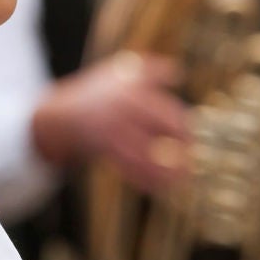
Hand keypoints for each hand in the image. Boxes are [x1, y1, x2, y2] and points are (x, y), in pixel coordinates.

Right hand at [31, 52, 189, 190]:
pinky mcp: (106, 153)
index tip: (197, 140)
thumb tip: (180, 71)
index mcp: (132, 94)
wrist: (61, 115)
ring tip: (183, 181)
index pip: (167, 113)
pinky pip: (128, 170)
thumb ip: (153, 70)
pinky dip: (145, 181)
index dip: (185, 130)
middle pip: (157, 138)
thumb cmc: (99, 90)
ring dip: (164, 173)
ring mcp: (112, 136)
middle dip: (178, 154)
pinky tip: (161, 189)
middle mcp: (123, 115)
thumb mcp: (123, 70)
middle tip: (195, 165)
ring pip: (143, 159)